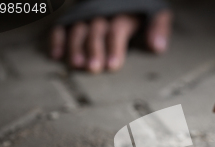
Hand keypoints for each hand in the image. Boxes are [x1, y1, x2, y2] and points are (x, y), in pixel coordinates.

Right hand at [50, 10, 171, 72]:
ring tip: (76, 65)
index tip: (113, 66)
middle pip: (96, 30)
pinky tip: (56, 55)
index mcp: (123, 12)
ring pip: (78, 29)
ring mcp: (86, 14)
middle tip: (93, 68)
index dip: (114, 47)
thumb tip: (157, 46)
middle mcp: (103, 12)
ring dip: (75, 47)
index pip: (117, 29)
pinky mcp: (74, 17)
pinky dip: (57, 39)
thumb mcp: (155, 12)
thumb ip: (158, 28)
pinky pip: (62, 26)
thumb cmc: (140, 9)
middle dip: (94, 49)